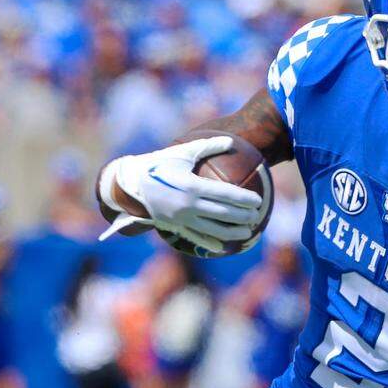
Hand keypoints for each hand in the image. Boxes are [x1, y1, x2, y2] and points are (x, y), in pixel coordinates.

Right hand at [98, 136, 262, 252]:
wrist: (128, 183)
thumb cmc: (158, 164)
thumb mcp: (182, 152)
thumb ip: (208, 146)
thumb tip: (231, 141)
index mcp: (191, 185)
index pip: (225, 194)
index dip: (244, 199)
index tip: (258, 201)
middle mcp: (187, 205)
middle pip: (223, 214)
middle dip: (243, 216)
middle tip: (258, 216)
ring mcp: (180, 218)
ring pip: (212, 229)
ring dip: (232, 232)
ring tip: (248, 232)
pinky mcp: (173, 227)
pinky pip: (195, 237)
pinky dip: (211, 243)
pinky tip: (224, 247)